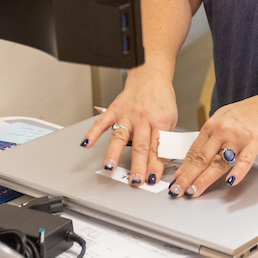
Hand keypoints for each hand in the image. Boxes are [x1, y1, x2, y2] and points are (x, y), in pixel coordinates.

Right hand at [80, 68, 177, 185]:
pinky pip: (102, 122)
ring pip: (120, 136)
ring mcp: (127, 114)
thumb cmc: (161, 99)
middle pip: (140, 146)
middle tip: (135, 181)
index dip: (154, 166)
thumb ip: (164, 139)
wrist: (150, 76)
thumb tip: (160, 162)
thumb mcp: (171, 119)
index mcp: (159, 121)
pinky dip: (93, 133)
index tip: (151, 179)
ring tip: (109, 167)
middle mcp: (142, 119)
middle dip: (138, 165)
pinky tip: (87, 143)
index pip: (157, 149)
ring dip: (114, 153)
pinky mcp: (114, 110)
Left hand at [168, 93, 257, 197]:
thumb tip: (199, 153)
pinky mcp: (255, 141)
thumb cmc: (250, 113)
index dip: (183, 168)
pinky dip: (237, 172)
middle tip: (177, 190)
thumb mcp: (224, 118)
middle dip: (187, 176)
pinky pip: (245, 159)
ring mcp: (238, 136)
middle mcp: (222, 130)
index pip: (193, 150)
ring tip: (194, 190)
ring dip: (204, 179)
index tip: (175, 180)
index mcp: (212, 125)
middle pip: (201, 158)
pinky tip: (231, 181)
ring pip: (218, 161)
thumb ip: (212, 135)